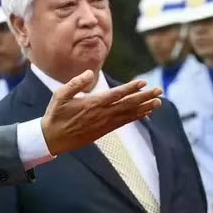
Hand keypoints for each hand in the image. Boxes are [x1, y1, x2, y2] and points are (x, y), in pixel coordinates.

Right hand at [41, 70, 161, 154]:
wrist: (53, 138)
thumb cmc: (55, 114)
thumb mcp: (60, 95)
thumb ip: (76, 83)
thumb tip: (91, 73)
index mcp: (92, 103)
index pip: (116, 94)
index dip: (131, 88)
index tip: (143, 82)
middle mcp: (101, 114)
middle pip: (128, 104)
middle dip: (144, 97)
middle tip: (159, 90)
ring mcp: (104, 124)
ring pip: (128, 114)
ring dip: (144, 107)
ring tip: (158, 102)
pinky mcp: (104, 130)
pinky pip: (123, 122)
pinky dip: (135, 117)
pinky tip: (145, 113)